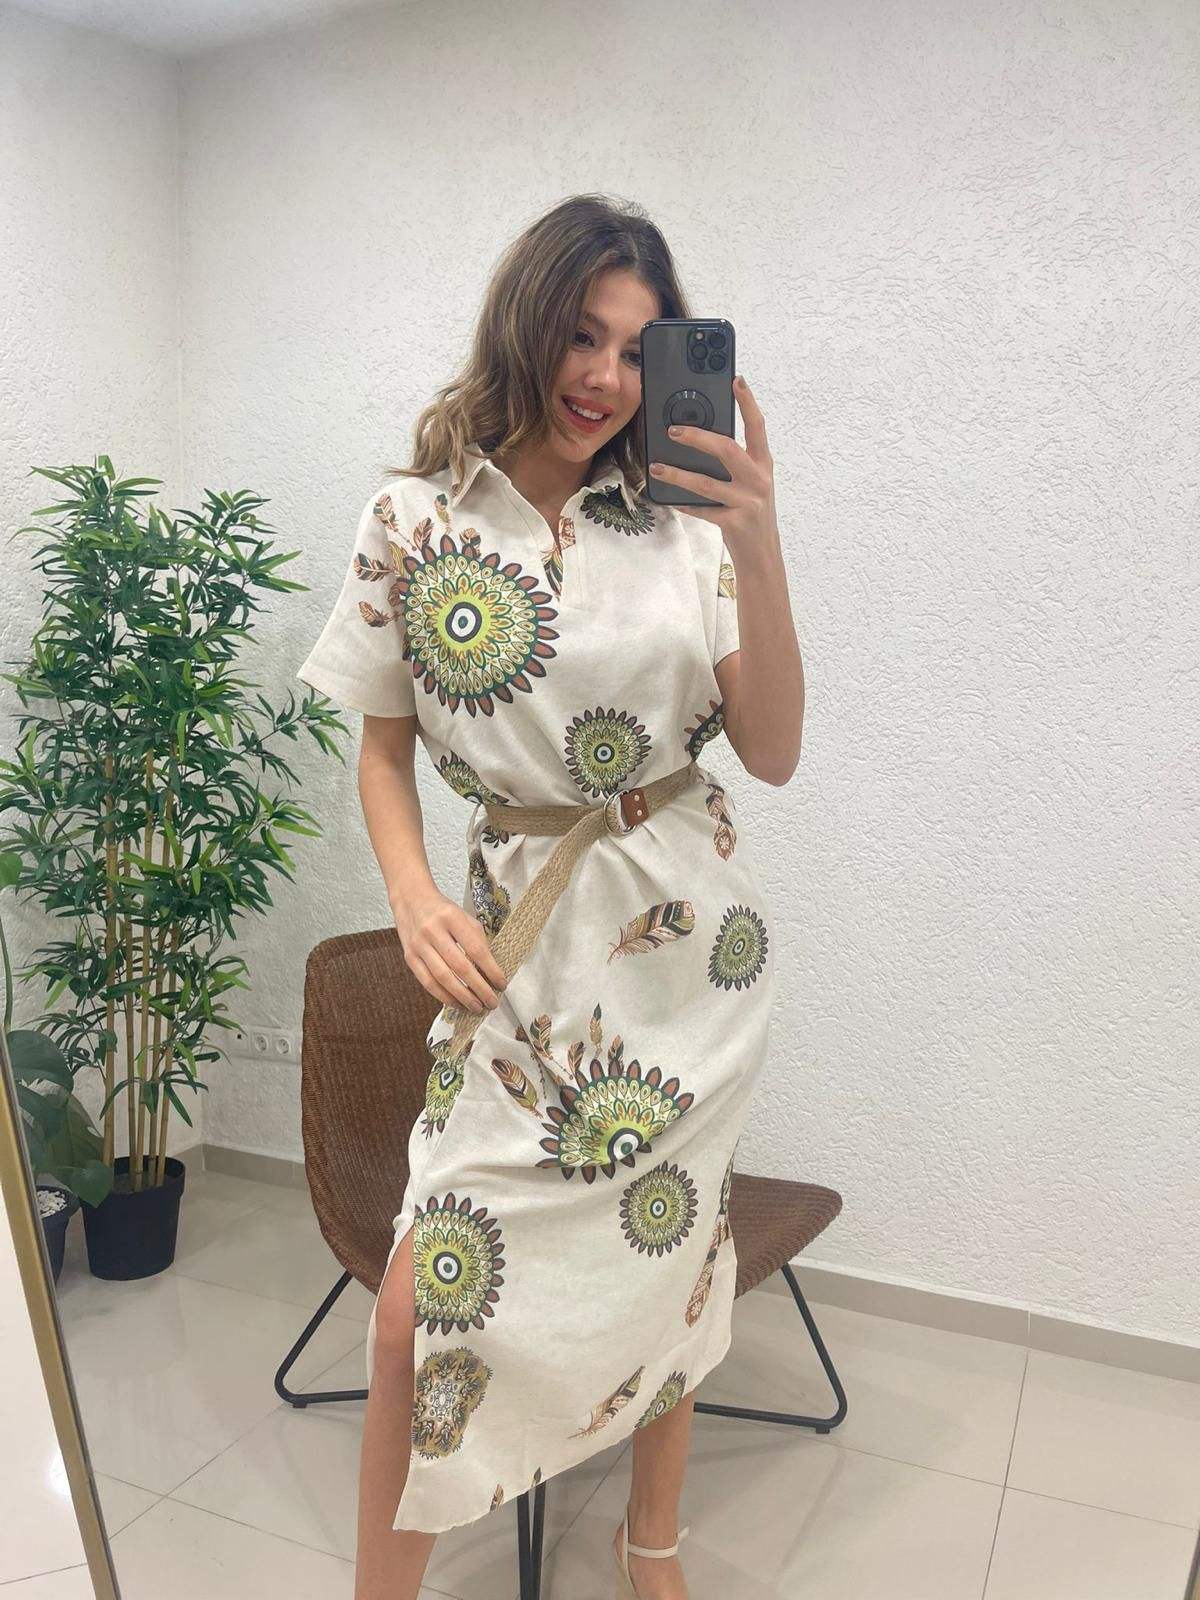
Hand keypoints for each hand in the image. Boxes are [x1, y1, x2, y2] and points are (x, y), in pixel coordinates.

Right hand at [394, 888, 507, 1013]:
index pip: (476, 949)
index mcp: (451, 917)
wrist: (411, 900)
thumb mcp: (464, 917)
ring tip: (477, 1007)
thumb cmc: (443, 911)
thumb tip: (490, 971)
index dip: (491, 970)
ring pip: (442, 978)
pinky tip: (456, 1003)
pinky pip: (427, 982)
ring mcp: (418, 945)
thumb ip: (477, 940)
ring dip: (462, 997)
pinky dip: (443, 996)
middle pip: (460, 966)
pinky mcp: (409, 957)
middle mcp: (433, 931)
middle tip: (492, 1002)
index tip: (502, 984)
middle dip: (479, 988)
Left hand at [648, 375, 777, 558]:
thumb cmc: (752, 513)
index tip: (736, 380)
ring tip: (657, 468)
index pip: (757, 427)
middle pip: (726, 449)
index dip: (747, 402)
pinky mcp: (734, 523)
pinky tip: (669, 499)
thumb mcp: (751, 484)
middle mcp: (758, 481)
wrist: (763, 554)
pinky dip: (684, 503)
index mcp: (763, 465)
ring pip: (707, 483)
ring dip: (678, 474)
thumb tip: (701, 440)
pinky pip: (702, 509)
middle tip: (673, 430)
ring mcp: (747, 502)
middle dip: (698, 437)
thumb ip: (735, 463)